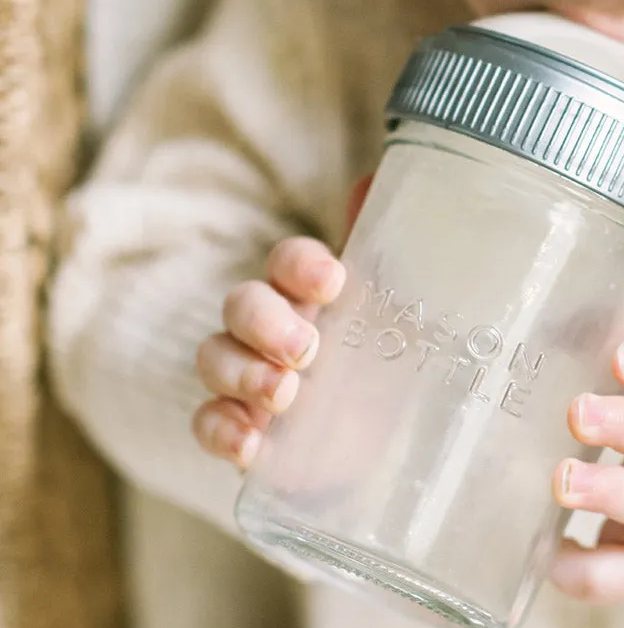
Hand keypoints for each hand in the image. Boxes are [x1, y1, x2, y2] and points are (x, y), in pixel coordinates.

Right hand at [191, 177, 371, 467]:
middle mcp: (274, 327)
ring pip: (214, 358)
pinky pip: (206, 422)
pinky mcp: (245, 431)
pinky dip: (221, 430)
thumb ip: (396, 252)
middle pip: (241, 304)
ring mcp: (252, 378)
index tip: (333, 282)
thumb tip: (374, 181)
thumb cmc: (400, 363)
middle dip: (265, 322)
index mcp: (313, 292)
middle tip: (305, 349)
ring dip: (241, 373)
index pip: (288, 260)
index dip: (301, 265)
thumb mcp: (413, 312)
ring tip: (283, 394)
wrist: (399, 446)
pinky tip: (250, 443)